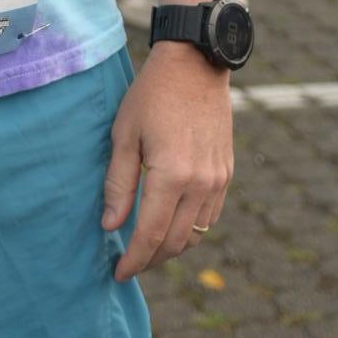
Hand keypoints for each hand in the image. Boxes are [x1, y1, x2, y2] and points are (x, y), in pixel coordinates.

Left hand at [101, 44, 233, 281]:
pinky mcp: (227, 173)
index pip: (151, 235)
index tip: (118, 274)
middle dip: (151, 260)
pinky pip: (209, 216)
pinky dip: (190, 229)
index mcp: (172, 176)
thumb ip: (118, 183)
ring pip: (196, 234)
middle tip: (129, 264)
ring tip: (147, 248)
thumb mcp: (124, 134)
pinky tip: (171, 224)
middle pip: (176, 243)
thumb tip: (111, 226)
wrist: (195, 64)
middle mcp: (200, 184)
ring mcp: (218, 180)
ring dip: (172, 249)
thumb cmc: (152, 95)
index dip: (133, 260)